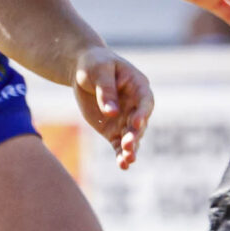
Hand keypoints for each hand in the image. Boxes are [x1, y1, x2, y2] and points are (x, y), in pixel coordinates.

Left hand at [73, 45, 151, 169]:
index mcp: (138, 86)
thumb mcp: (98, 72)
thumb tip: (111, 112)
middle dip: (135, 135)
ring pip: (132, 137)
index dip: (143, 112)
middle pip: (140, 123)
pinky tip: (122, 165)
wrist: (84, 71)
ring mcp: (125, 119)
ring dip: (130, 148)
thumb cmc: (94, 65)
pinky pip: (119, 144)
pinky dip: (120, 154)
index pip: (145, 101)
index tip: (136, 122)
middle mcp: (136, 105)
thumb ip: (105, 91)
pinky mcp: (113, 129)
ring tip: (127, 161)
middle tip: (128, 145)